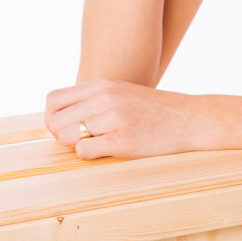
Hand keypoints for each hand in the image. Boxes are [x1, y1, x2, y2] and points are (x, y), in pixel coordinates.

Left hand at [45, 78, 207, 159]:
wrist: (189, 118)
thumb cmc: (154, 110)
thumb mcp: (122, 93)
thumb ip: (94, 100)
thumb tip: (60, 119)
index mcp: (102, 84)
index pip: (53, 99)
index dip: (51, 118)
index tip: (65, 129)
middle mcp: (104, 97)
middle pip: (55, 121)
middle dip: (59, 136)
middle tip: (78, 141)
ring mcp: (113, 117)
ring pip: (67, 137)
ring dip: (76, 146)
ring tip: (97, 144)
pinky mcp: (123, 139)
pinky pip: (84, 151)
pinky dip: (90, 155)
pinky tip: (108, 150)